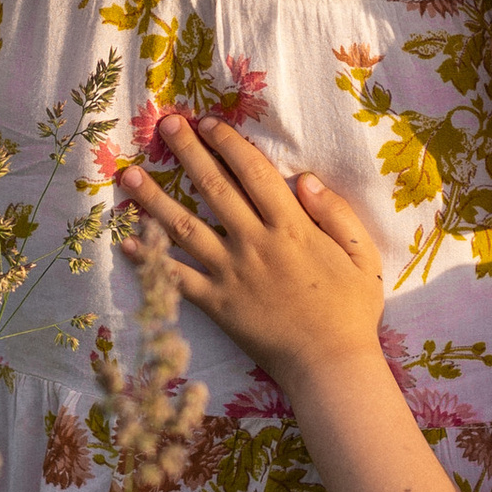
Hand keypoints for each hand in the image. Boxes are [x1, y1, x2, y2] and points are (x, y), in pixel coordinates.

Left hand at [119, 117, 388, 384]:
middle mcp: (255, 243)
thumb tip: (305, 179)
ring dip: (154, 199)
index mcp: (292, 227)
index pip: (254, 172)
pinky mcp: (217, 304)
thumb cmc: (351, 311)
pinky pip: (177, 278)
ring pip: (185, 228)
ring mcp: (231, 274)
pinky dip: (151, 261)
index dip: (229, 144)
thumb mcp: (362, 256)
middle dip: (188, 152)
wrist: (330, 367)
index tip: (209, 123)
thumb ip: (337, 214)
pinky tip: (128, 243)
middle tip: (166, 124)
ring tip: (129, 176)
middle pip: (214, 188)